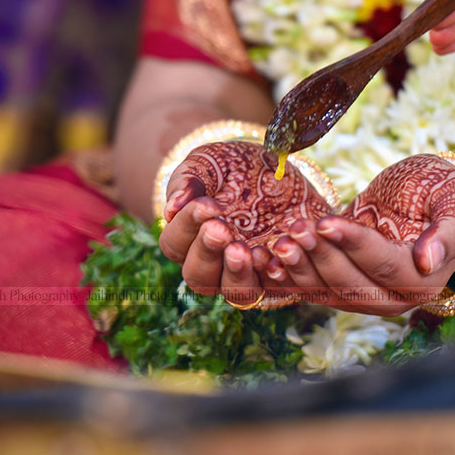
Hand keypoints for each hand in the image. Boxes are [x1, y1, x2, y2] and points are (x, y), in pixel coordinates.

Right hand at [158, 141, 332, 301]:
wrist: (280, 170)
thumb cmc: (234, 166)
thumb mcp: (210, 161)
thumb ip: (189, 179)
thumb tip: (172, 209)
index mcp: (188, 239)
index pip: (175, 244)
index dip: (187, 227)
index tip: (208, 205)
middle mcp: (214, 263)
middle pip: (199, 278)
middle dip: (208, 253)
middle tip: (222, 230)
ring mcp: (248, 272)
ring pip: (236, 293)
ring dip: (239, 274)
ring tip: (249, 250)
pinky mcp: (280, 273)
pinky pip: (277, 288)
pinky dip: (278, 275)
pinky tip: (281, 252)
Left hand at [260, 155, 454, 315]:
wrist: (428, 197)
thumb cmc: (447, 193)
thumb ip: (450, 231)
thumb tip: (428, 260)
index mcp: (423, 280)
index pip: (385, 266)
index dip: (354, 245)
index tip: (327, 222)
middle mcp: (393, 298)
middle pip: (352, 285)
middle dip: (320, 258)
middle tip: (294, 229)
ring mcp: (364, 297)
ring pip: (327, 292)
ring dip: (298, 269)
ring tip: (277, 242)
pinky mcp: (340, 287)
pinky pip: (311, 288)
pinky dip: (286, 278)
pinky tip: (264, 261)